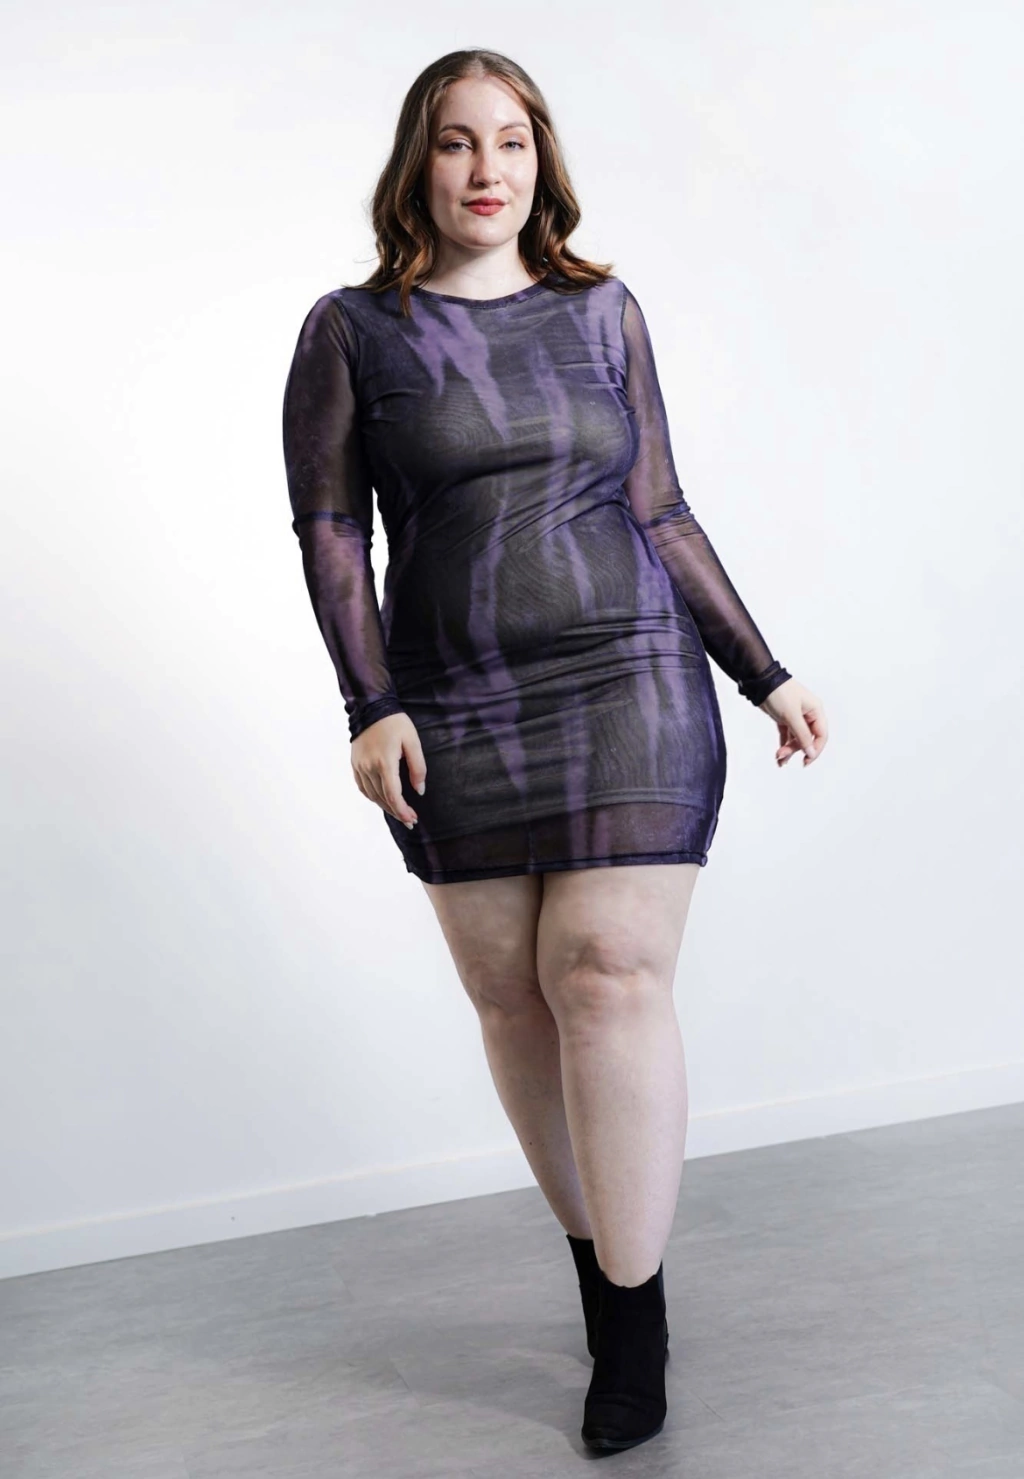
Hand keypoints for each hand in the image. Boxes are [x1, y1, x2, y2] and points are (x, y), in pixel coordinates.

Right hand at [351, 712, 426, 828]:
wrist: (371, 707)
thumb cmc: (395, 723)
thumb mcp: (413, 741)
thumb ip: (418, 767)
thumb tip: (419, 790)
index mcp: (385, 762)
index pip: (393, 795)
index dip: (402, 811)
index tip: (412, 819)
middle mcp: (369, 767)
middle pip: (382, 798)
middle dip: (397, 812)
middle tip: (410, 821)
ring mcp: (360, 766)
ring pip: (372, 795)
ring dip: (385, 807)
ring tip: (399, 813)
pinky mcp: (355, 763)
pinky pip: (363, 787)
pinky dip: (373, 797)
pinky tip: (382, 801)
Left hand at [759, 678, 827, 767]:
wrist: (761, 681)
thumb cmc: (779, 693)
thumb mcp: (792, 716)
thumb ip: (802, 736)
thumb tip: (811, 752)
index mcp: (815, 711)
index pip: (821, 735)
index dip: (815, 749)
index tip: (806, 760)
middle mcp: (808, 714)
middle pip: (806, 739)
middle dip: (795, 749)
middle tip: (782, 756)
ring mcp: (796, 717)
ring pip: (796, 738)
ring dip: (788, 749)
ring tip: (778, 758)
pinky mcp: (784, 718)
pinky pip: (787, 735)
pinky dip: (783, 744)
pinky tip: (779, 755)